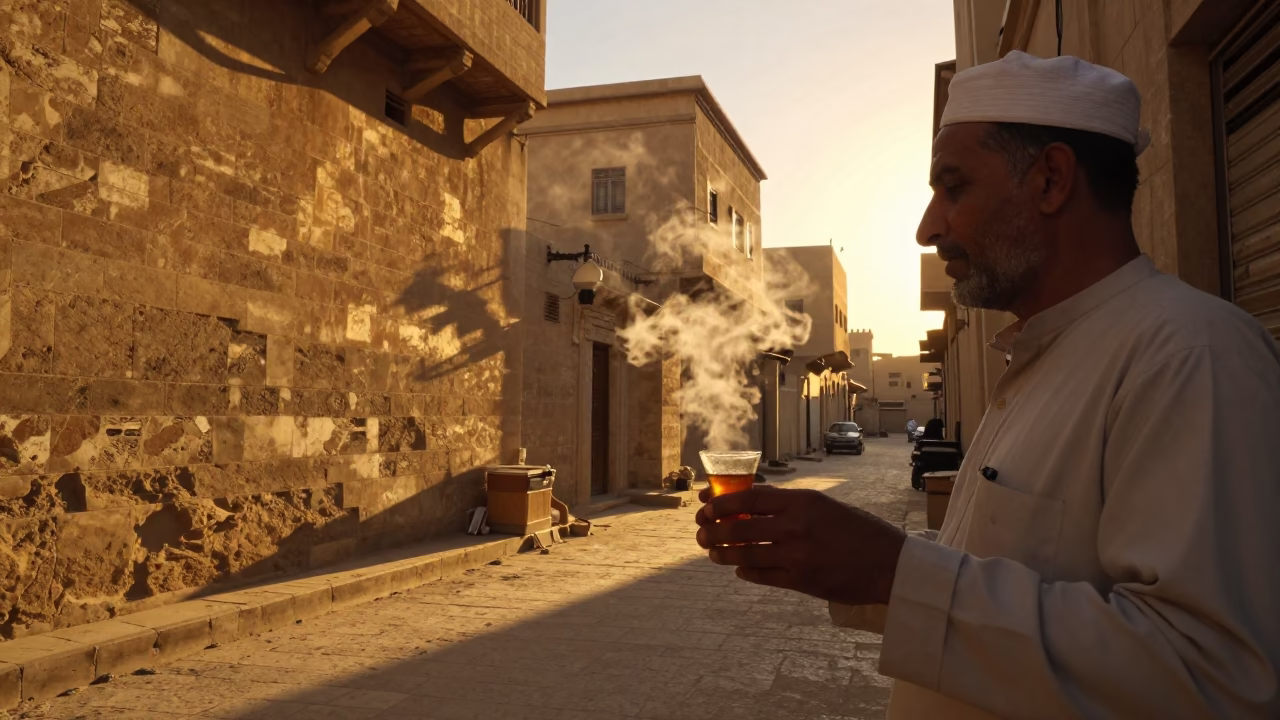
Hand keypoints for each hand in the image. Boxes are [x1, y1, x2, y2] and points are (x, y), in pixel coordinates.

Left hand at [695, 486, 906, 606]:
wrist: (889, 564)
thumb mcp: (824, 506)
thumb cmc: (858, 531)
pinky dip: (745, 571)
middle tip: (701, 532)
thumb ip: (789, 504)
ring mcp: (796, 555)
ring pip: (744, 553)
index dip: (721, 502)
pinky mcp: (800, 580)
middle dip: (712, 529)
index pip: (749, 498)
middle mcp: (795, 526)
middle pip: (739, 526)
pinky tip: (739, 569)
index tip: (705, 505)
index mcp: (802, 501)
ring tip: (712, 552)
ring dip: (722, 553)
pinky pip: (761, 575)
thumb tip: (753, 498)